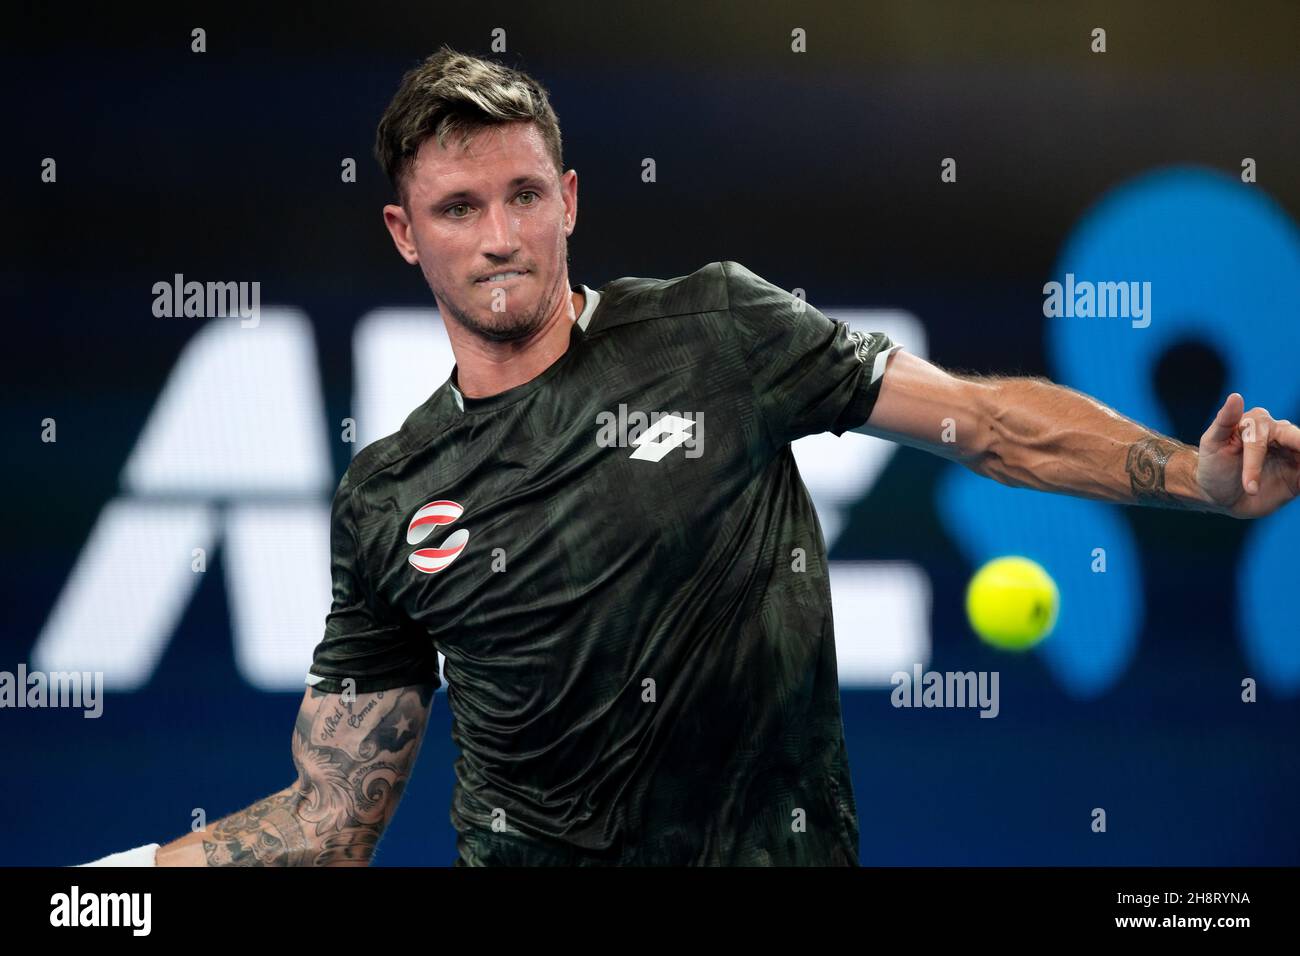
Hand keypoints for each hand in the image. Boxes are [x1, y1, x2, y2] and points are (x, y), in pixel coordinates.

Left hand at [1197, 393, 1299, 517]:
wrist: (1219, 495)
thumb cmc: (1213, 465)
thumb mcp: (1212, 443)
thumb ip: (1224, 420)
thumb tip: (1236, 396)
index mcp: (1257, 422)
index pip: (1260, 440)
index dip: (1254, 463)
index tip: (1249, 487)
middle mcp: (1279, 433)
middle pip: (1295, 438)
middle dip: (1297, 445)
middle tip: (1297, 455)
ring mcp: (1291, 452)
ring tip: (1298, 475)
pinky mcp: (1299, 471)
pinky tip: (1299, 481)